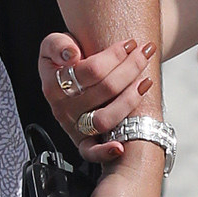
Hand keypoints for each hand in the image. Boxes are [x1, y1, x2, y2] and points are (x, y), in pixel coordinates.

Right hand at [37, 30, 154, 157]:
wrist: (65, 76)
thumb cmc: (64, 61)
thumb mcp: (52, 45)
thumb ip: (57, 45)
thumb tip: (71, 55)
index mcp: (54, 84)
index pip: (92, 70)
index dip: (115, 55)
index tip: (129, 44)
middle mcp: (63, 108)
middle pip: (105, 90)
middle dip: (130, 68)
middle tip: (143, 54)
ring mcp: (74, 126)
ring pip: (105, 118)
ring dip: (130, 100)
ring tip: (145, 81)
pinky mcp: (82, 142)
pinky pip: (91, 152)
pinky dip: (105, 152)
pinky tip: (120, 147)